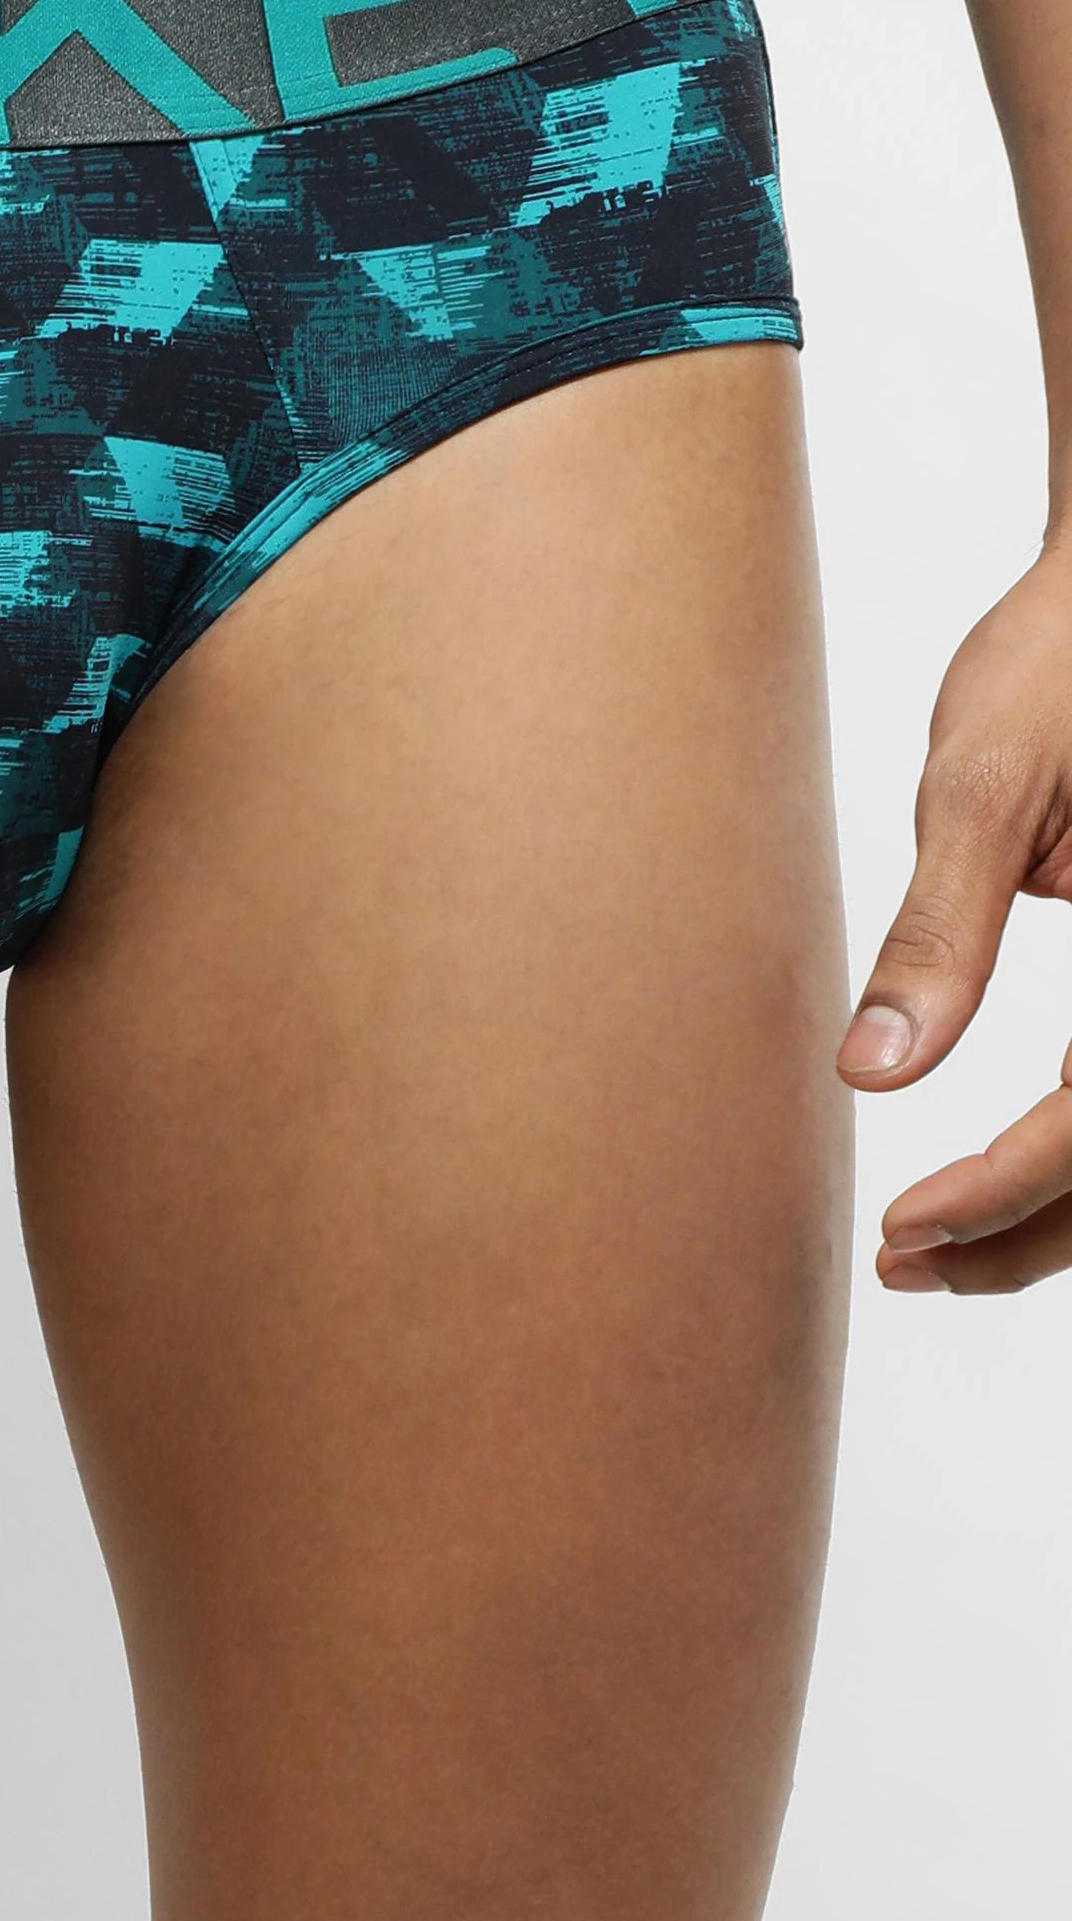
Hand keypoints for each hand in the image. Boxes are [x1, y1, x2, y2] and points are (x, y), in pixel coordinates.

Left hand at [843, 544, 1071, 1291]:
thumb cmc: (1065, 658)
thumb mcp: (985, 782)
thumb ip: (941, 932)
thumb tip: (868, 1073)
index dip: (1006, 1198)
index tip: (901, 1228)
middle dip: (1031, 1238)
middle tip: (901, 1262)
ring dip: (1063, 1216)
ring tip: (935, 1248)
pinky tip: (1005, 1179)